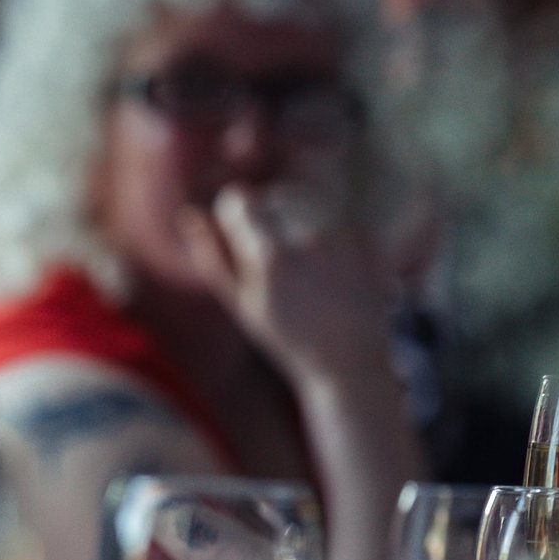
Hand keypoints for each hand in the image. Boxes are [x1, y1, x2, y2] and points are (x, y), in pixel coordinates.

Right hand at [174, 183, 395, 388]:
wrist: (351, 362)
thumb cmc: (288, 337)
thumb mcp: (240, 304)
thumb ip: (212, 256)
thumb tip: (190, 214)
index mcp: (269, 256)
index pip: (239, 200)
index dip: (234, 214)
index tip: (239, 232)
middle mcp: (308, 238)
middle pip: (274, 197)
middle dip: (269, 217)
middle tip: (276, 258)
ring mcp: (343, 236)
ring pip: (307, 203)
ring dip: (299, 221)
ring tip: (306, 264)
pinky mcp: (368, 238)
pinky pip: (338, 217)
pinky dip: (331, 233)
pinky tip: (333, 269)